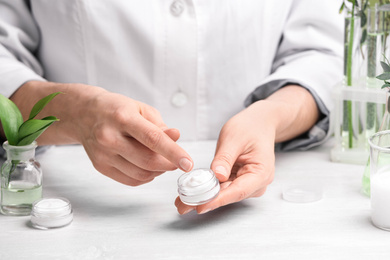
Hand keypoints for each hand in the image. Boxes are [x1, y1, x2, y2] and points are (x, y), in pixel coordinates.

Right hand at [13, 81, 193, 185]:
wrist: (83, 114)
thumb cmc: (115, 109)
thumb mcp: (140, 108)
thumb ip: (159, 125)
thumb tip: (176, 138)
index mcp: (122, 117)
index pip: (152, 138)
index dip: (173, 152)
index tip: (188, 163)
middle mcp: (109, 137)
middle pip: (147, 160)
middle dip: (169, 164)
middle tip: (179, 161)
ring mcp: (103, 154)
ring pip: (140, 174)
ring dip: (159, 171)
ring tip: (162, 161)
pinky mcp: (100, 166)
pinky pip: (130, 180)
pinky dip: (146, 177)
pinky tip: (149, 167)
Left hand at [175, 100, 275, 213]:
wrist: (258, 124)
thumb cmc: (250, 128)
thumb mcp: (234, 139)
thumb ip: (225, 158)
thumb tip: (217, 175)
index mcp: (261, 173)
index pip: (238, 191)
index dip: (218, 200)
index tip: (200, 205)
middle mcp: (256, 183)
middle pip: (229, 196)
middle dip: (205, 201)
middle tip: (182, 205)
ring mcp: (248, 184)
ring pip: (223, 194)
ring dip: (203, 197)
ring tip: (182, 201)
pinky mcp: (238, 181)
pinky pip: (222, 188)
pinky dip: (207, 189)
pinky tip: (191, 193)